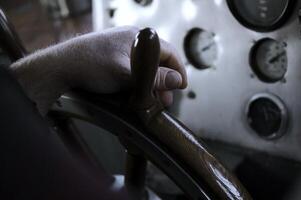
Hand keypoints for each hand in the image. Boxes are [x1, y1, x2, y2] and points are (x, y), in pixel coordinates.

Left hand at [10, 26, 186, 114]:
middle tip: (167, 98)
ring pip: (147, 66)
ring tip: (154, 99)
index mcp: (138, 38)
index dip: (178, 71)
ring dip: (153, 82)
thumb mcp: (125, 75)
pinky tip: (139, 92)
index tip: (182, 86)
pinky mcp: (114, 57)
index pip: (169, 52)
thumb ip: (153, 78)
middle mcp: (132, 40)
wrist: (61, 67)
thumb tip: (176, 81)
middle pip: (158, 60)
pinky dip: (141, 80)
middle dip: (165, 80)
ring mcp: (122, 48)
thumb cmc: (89, 65)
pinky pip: (135, 68)